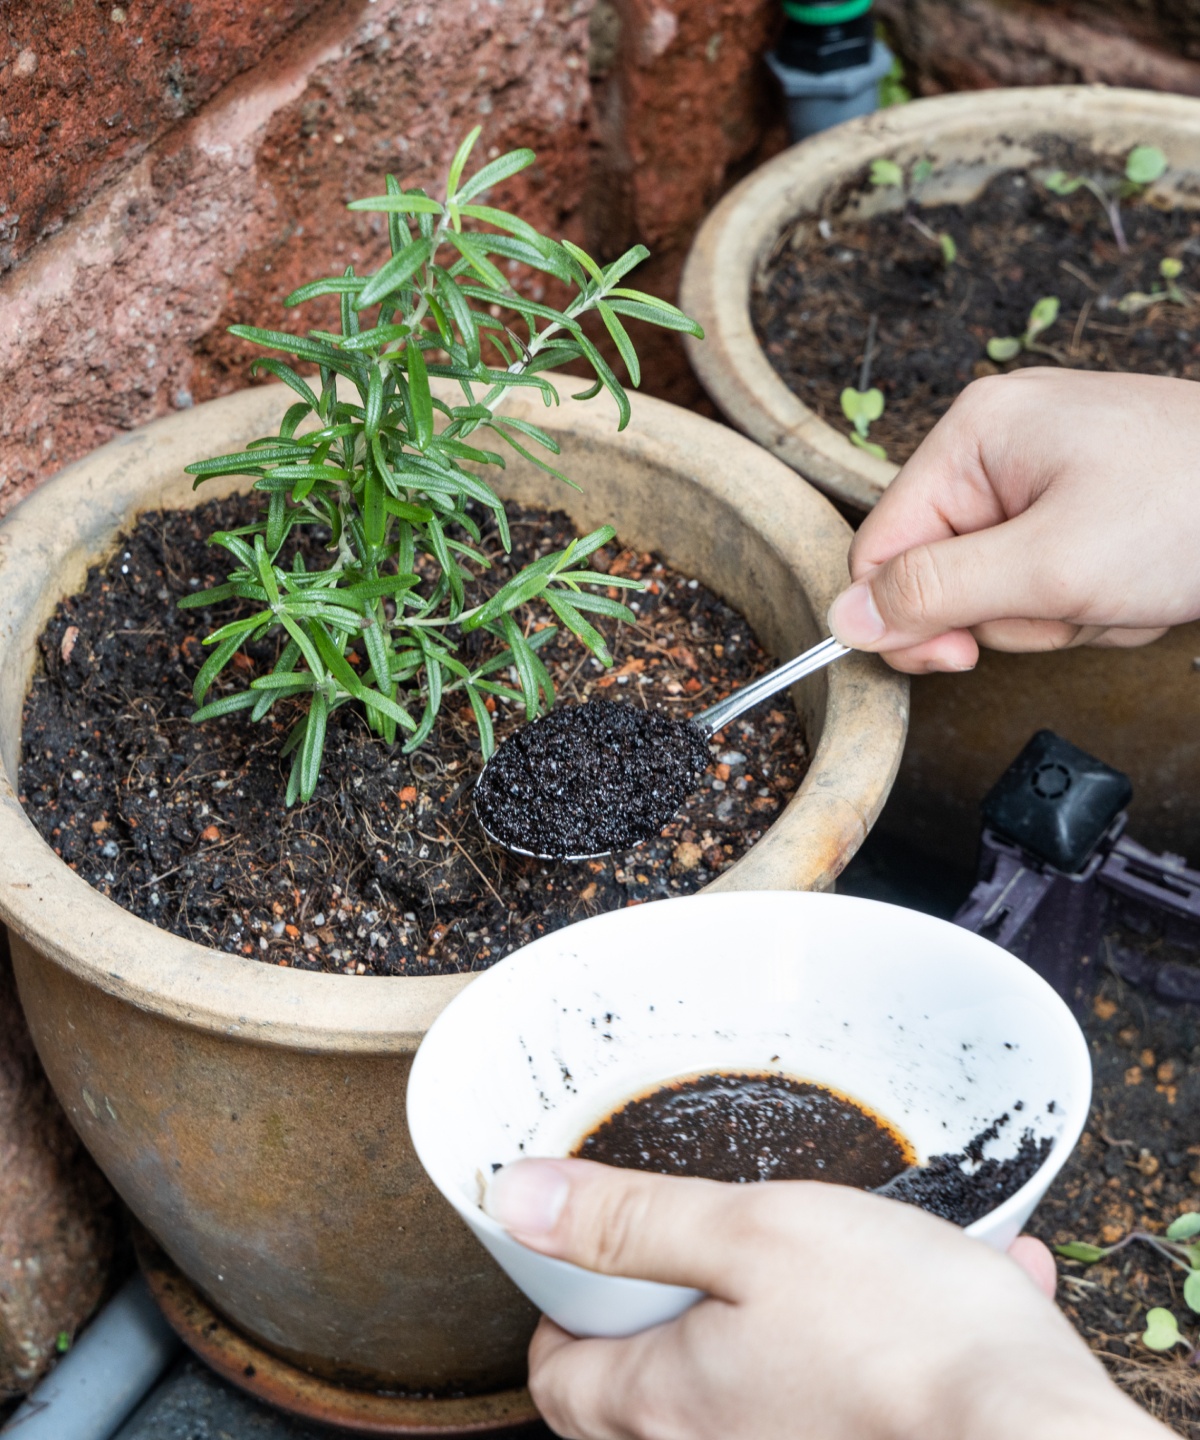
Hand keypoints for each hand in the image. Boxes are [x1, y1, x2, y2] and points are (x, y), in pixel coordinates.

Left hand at [486, 1158, 1163, 1439]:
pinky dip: (877, 1340)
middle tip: (705, 1243)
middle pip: (644, 1391)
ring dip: (789, 1311)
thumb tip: (519, 1197)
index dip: (562, 1311)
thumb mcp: (750, 1233)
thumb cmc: (895, 1332)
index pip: (558, 1377)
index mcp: (666, 1400)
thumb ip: (630, 1221)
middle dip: (668, 1311)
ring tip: (845, 1248)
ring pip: (754, 1383)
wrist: (1036, 1432)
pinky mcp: (861, 1438)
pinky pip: (850, 1390)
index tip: (594, 1259)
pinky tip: (940, 1281)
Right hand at [826, 369, 1199, 673]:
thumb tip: (844, 617)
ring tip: (1120, 587)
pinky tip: (1139, 583)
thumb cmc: (1193, 508)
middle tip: (1072, 601)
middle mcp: (1000, 447)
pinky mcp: (1085, 506)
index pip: (883, 547)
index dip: (910, 616)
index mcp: (973, 435)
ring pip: (1001, 590)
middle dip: (1012, 612)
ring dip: (1061, 613)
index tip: (959, 657)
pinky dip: (1093, 603)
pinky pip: (1050, 582)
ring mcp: (1047, 476)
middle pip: (943, 573)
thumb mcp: (1049, 566)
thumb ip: (935, 593)